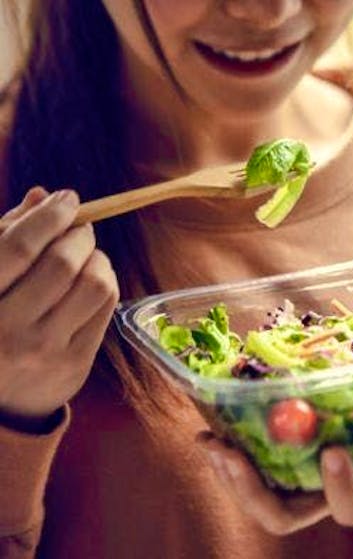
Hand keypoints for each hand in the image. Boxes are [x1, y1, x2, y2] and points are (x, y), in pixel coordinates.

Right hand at [0, 187, 119, 427]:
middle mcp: (6, 329)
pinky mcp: (75, 364)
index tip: (67, 199)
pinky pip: (106, 308)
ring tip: (86, 254)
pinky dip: (107, 282)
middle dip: (78, 235)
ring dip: (97, 258)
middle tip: (79, 227)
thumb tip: (42, 196)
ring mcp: (43, 350)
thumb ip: (5, 237)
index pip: (17, 247)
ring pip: (94, 285)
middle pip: (61, 263)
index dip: (48, 216)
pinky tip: (92, 279)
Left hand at [197, 375, 352, 533]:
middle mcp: (332, 492)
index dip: (339, 487)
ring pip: (260, 494)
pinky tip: (216, 414)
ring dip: (230, 472)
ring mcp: (306, 478)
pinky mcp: (291, 455)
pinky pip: (255, 457)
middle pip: (284, 514)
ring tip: (210, 440)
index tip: (333, 451)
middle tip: (229, 454)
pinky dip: (233, 440)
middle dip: (252, 491)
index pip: (350, 508)